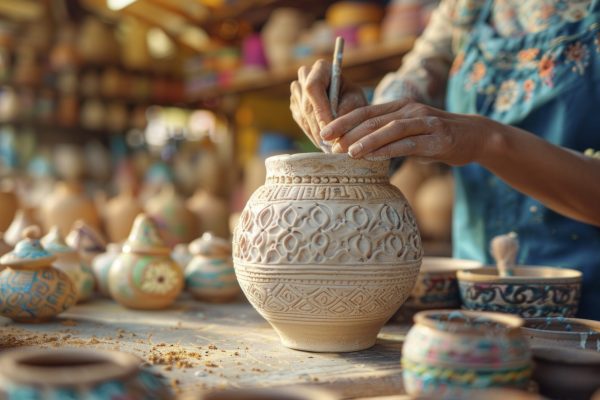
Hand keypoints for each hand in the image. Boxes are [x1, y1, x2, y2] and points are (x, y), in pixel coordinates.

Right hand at [290, 59, 366, 147]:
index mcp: (321, 68)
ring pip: (302, 116)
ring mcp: (296, 91)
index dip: (320, 110)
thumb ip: (346, 111)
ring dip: (315, 134)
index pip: (313, 87)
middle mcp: (304, 76)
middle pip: (306, 104)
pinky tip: (324, 142)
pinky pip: (301, 123)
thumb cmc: (354, 98)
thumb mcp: (356, 102)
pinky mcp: (295, 106)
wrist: (347, 101)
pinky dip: (312, 135)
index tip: (330, 130)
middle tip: (331, 145)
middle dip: (319, 127)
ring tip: (329, 147)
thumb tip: (331, 127)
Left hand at [319, 99, 491, 165]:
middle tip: (328, 143)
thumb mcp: (409, 133)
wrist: (474, 136)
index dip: (343, 121)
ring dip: (366, 140)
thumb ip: (388, 137)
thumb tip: (358, 149)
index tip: (324, 133)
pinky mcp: (436, 138)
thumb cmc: (436, 137)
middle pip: (373, 119)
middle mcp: (409, 110)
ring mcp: (424, 123)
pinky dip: (387, 150)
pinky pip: (408, 143)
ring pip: (389, 129)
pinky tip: (372, 157)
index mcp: (400, 107)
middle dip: (348, 130)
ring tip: (347, 151)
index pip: (366, 112)